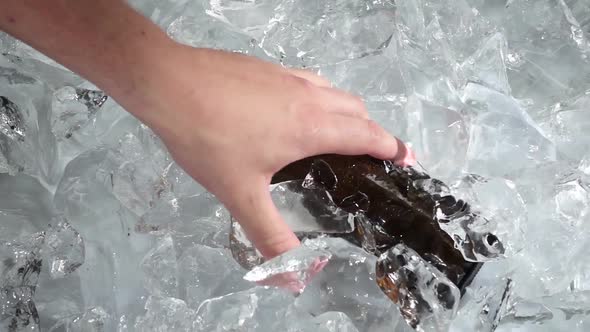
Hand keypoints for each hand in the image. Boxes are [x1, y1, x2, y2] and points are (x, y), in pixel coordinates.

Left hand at [131, 44, 413, 258]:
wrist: (168, 84)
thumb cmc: (208, 138)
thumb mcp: (240, 194)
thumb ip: (270, 237)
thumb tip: (296, 277)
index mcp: (312, 127)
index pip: (368, 135)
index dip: (392, 148)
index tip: (406, 161)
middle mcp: (309, 96)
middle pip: (358, 111)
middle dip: (373, 132)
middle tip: (372, 156)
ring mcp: (288, 77)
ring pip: (335, 92)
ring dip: (348, 113)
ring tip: (340, 135)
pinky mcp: (268, 67)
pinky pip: (310, 80)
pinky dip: (321, 97)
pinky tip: (297, 110)